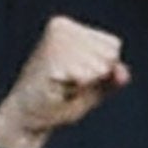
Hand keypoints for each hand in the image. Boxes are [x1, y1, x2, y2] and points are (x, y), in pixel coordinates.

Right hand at [0, 16, 126, 147]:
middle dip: (97, 76)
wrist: (24, 121)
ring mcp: (56, 44)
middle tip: (68, 85)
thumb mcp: (92, 87)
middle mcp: (61, 28)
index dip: (103, 68)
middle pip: (109, 54)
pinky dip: (79, 91)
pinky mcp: (52, 62)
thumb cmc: (57, 102)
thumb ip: (112, 77)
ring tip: (63, 88)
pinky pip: (88, 78)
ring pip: (101, 66)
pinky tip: (58, 91)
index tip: (77, 76)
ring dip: (86, 86)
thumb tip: (123, 74)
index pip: (113, 45)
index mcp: (67, 27)